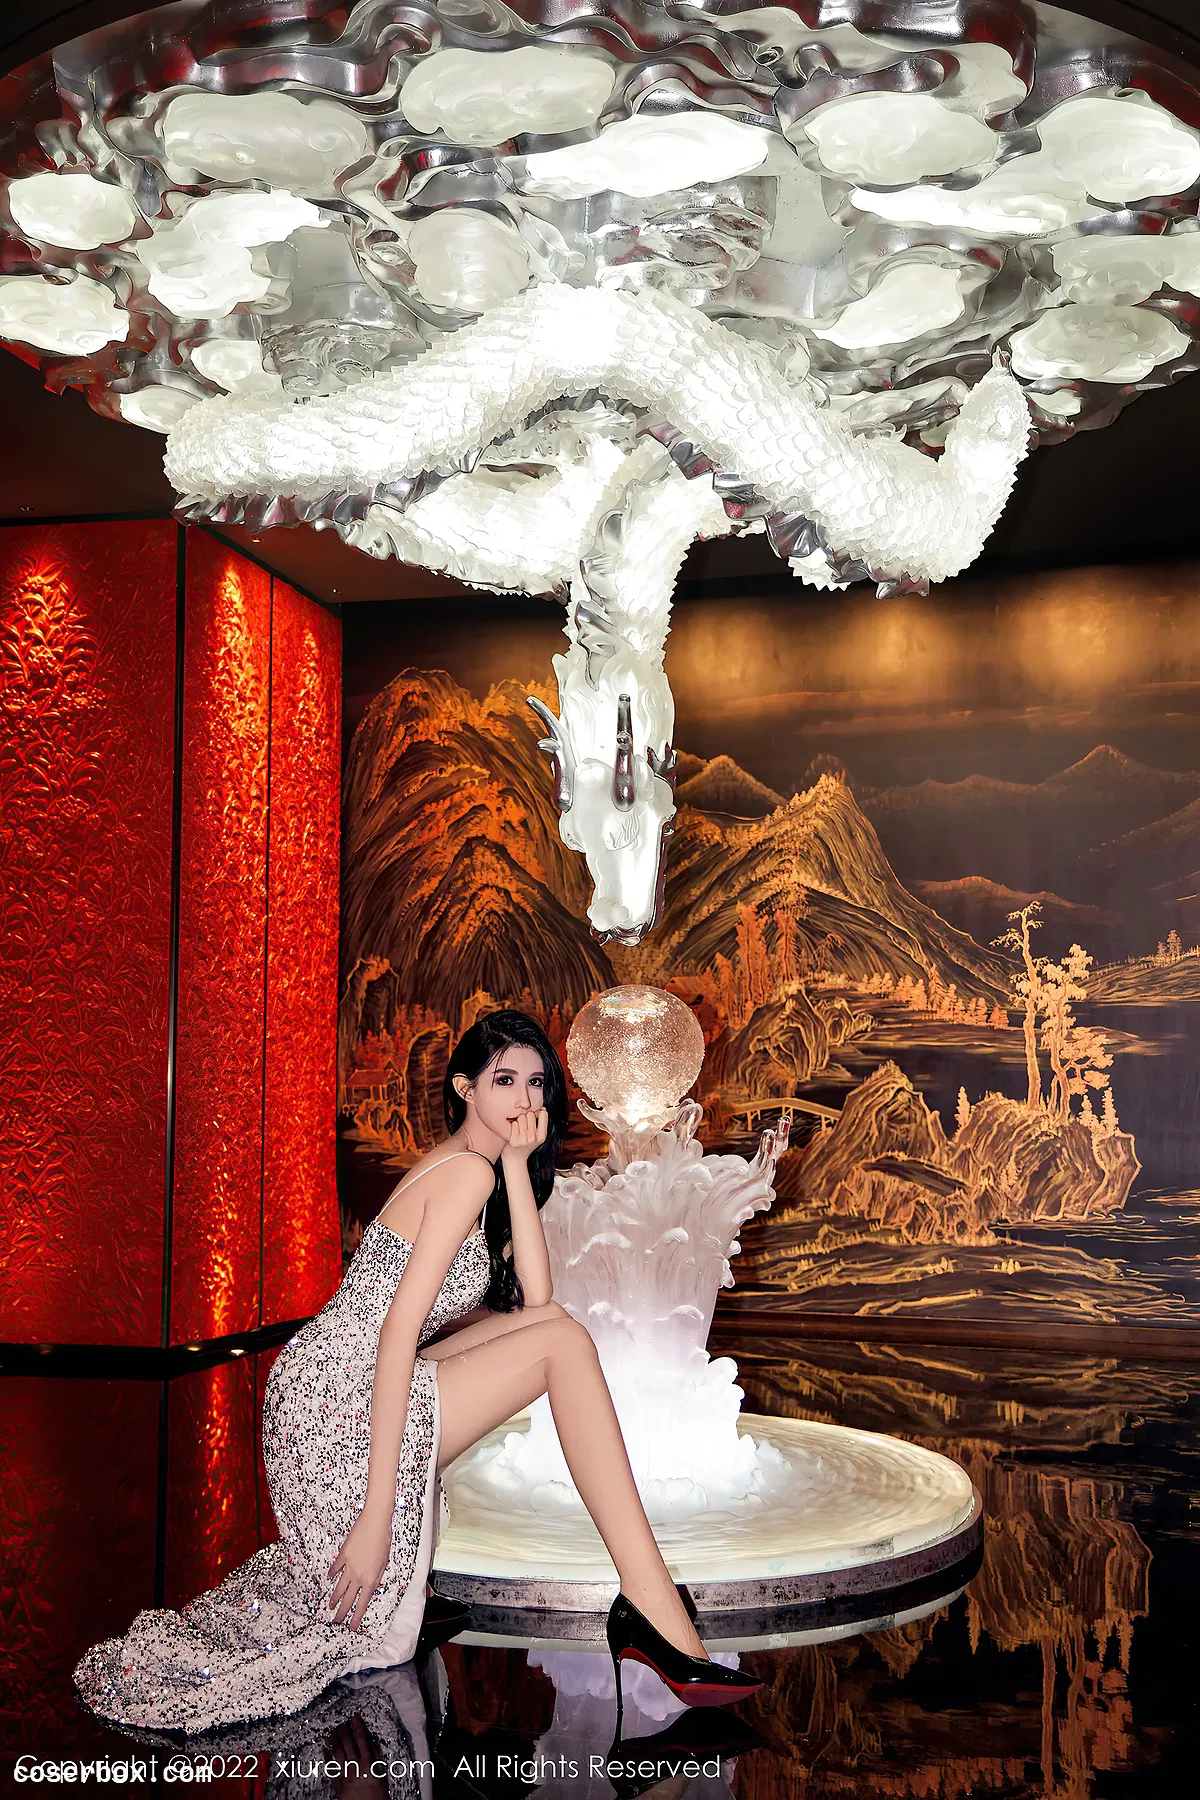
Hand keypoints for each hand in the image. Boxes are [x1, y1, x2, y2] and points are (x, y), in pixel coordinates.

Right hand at [327, 1507, 391, 1630]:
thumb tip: (371, 1587)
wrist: (375, 1523)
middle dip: (342, 1612)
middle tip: (336, 1621)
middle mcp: (358, 1576)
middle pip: (348, 1599)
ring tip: (330, 1606)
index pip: (362, 1603)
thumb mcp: (384, 1563)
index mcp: (370, 1579)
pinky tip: (329, 1579)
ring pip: (339, 1587)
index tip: (352, 1627)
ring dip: (334, 1598)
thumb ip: (376, 1577)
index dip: (356, 1617)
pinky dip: (332, 1574)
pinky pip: (336, 1568)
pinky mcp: (343, 1555)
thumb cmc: (384, 1541)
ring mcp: (349, 1566)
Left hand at [501, 1108, 547, 1163]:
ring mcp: (523, 1140)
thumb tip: (543, 1109)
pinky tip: (513, 1132)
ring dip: (519, 1120)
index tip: (533, 1118)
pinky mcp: (514, 1141)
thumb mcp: (538, 1136)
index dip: (537, 1113)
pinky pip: (514, 1123)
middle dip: (526, 1117)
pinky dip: (513, 1125)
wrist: (515, 1159)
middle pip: (530, 1114)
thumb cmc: (526, 1144)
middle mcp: (534, 1138)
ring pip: (521, 1117)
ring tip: (519, 1128)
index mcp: (542, 1136)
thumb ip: (541, 1123)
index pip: (543, 1114)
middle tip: (524, 1125)